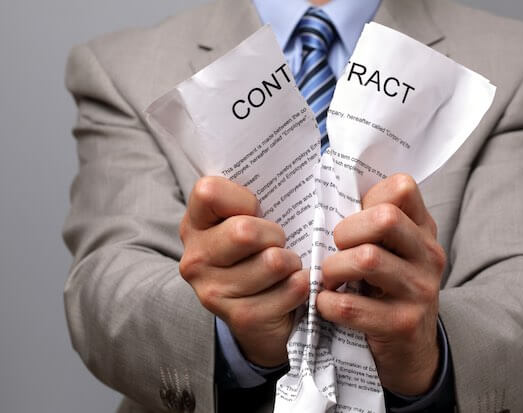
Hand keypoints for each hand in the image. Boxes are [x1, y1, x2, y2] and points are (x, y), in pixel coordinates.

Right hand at [179, 177, 308, 366]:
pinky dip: (303, 285)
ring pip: (273, 262)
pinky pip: (291, 289)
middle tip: (278, 243)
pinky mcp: (241, 318)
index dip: (243, 198)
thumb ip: (254, 197)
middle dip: (275, 234)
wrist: (260, 318)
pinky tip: (292, 288)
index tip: (254, 211)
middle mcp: (195, 259)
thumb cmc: (259, 254)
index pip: (209, 191)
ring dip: (292, 262)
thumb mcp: (249, 221)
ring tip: (286, 267)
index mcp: (195, 225)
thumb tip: (297, 162)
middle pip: (244, 231)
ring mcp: (213, 292)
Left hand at [316, 174, 445, 395]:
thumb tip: (330, 194)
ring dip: (333, 269)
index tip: (354, 221)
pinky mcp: (402, 324)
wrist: (412, 352)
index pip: (402, 187)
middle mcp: (428, 255)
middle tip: (337, 250)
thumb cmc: (388, 292)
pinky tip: (328, 304)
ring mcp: (420, 290)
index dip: (368, 197)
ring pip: (366, 259)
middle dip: (346, 232)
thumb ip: (373, 225)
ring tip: (329, 279)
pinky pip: (351, 306)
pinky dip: (328, 303)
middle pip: (385, 218)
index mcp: (423, 230)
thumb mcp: (393, 253)